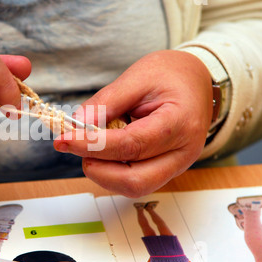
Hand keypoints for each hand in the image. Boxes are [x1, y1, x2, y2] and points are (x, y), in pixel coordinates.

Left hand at [54, 50, 212, 196]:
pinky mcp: (165, 169)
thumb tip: (76, 124)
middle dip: (98, 169)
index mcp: (180, 123)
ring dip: (103, 172)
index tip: (64, 139)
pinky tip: (104, 150)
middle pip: (135, 181)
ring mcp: (176, 165)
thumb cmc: (171, 75)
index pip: (132, 145)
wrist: (197, 81)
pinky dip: (112, 170)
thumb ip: (106, 102)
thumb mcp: (137, 77)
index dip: (94, 145)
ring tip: (91, 144)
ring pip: (134, 187)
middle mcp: (183, 153)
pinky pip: (135, 180)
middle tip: (75, 146)